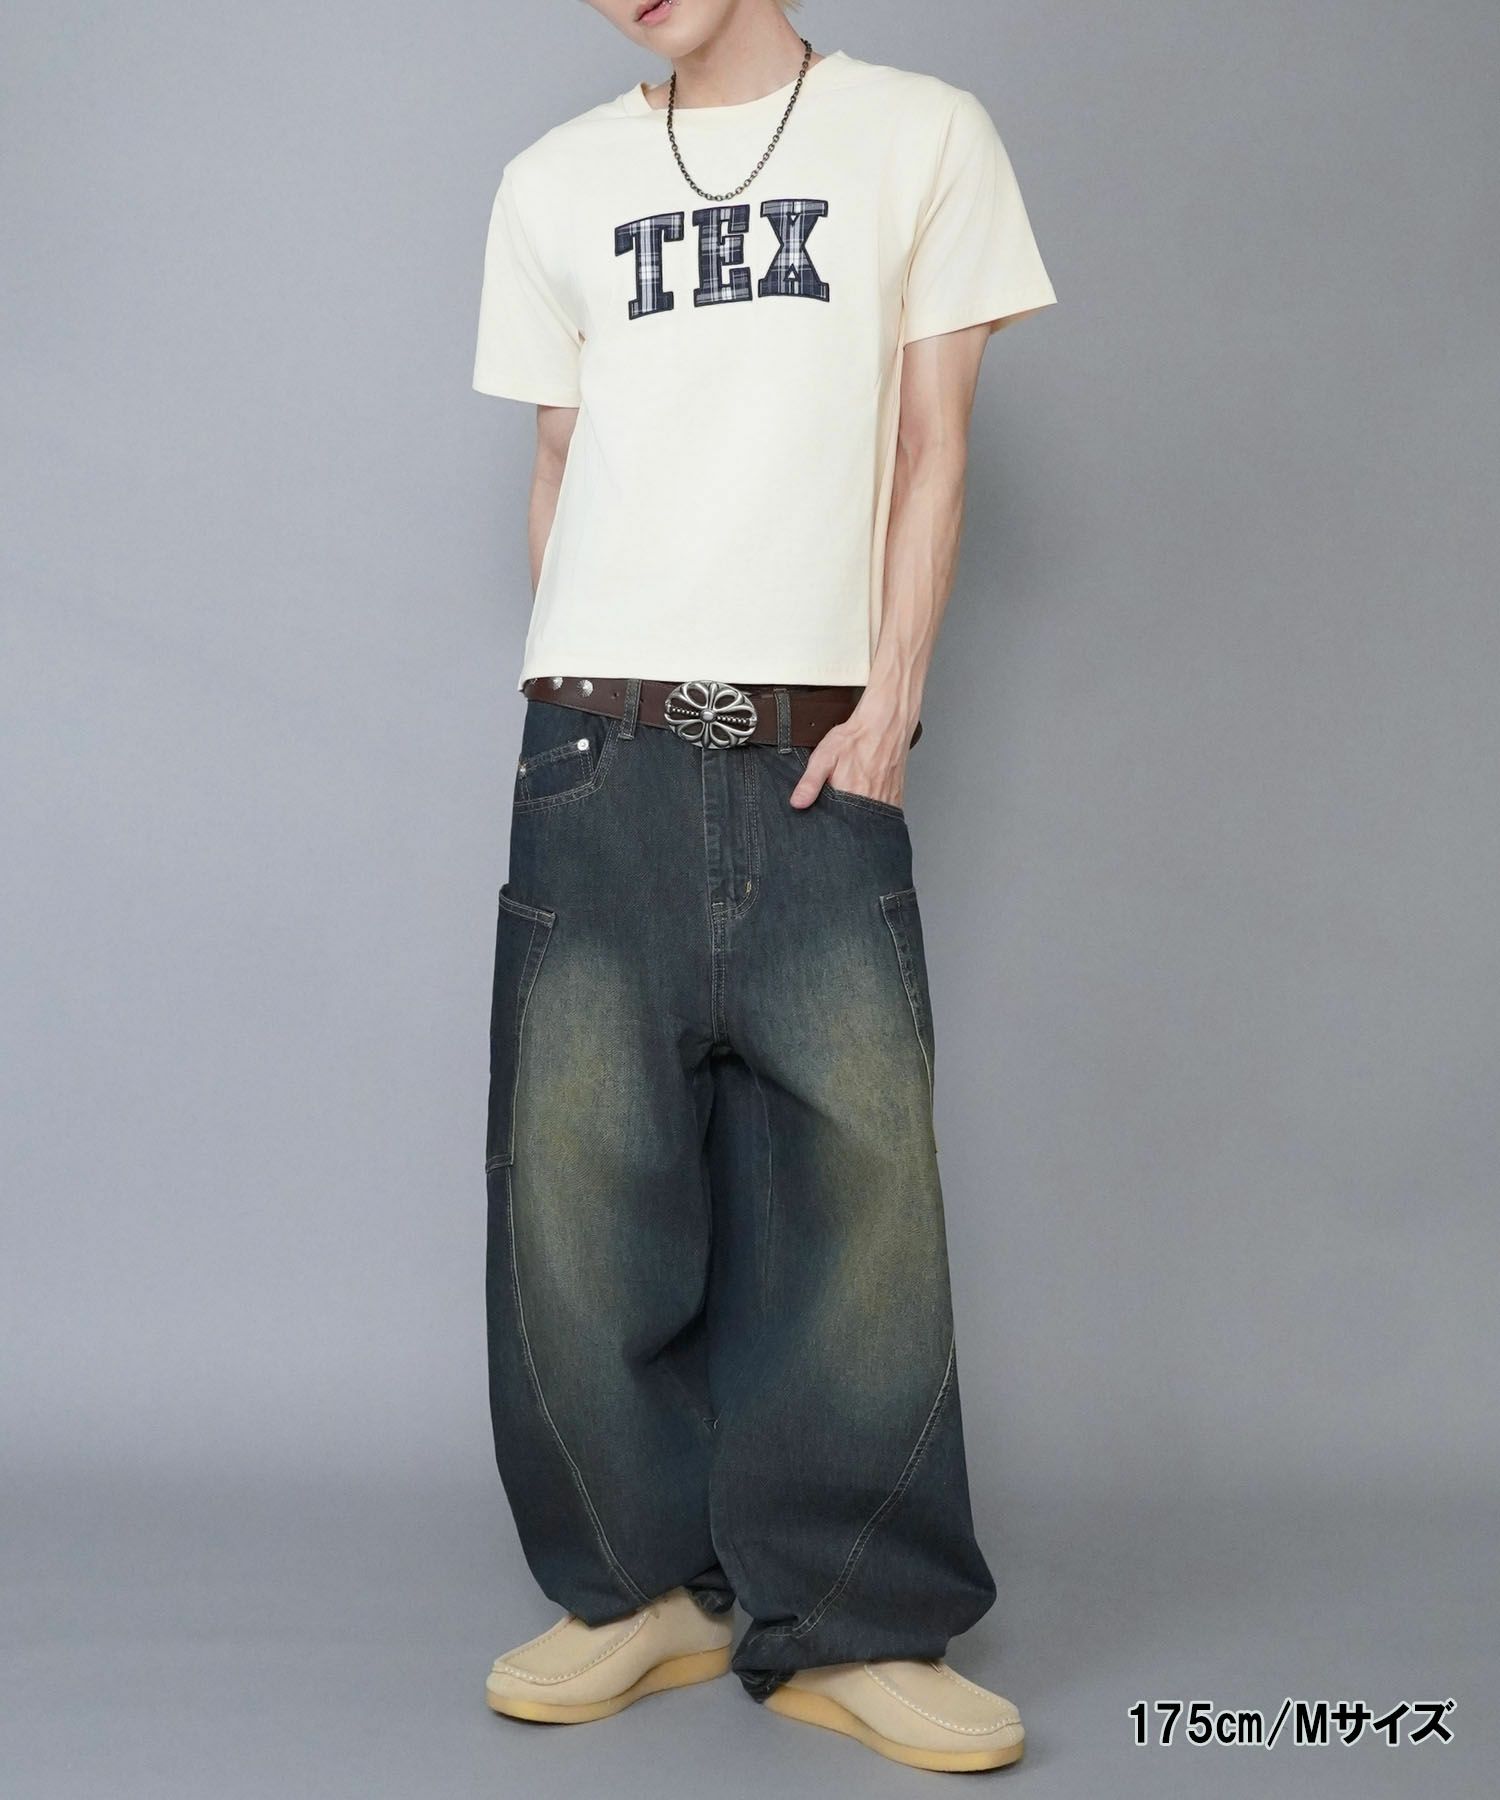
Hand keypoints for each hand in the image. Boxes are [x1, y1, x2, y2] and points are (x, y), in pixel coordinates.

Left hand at [790, 714, 909, 810]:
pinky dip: (874, 810)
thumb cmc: (856, 738)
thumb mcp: (824, 757)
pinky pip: (884, 812)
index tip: (824, 811)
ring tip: (854, 794)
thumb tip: (797, 803)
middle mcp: (870, 803)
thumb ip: (810, 782)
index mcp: (850, 796)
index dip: (828, 819)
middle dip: (844, 817)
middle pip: (853, 822)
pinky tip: (868, 795)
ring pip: (869, 819)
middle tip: (842, 795)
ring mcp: (886, 801)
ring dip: (860, 814)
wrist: (885, 724)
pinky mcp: (896, 797)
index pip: (836, 822)